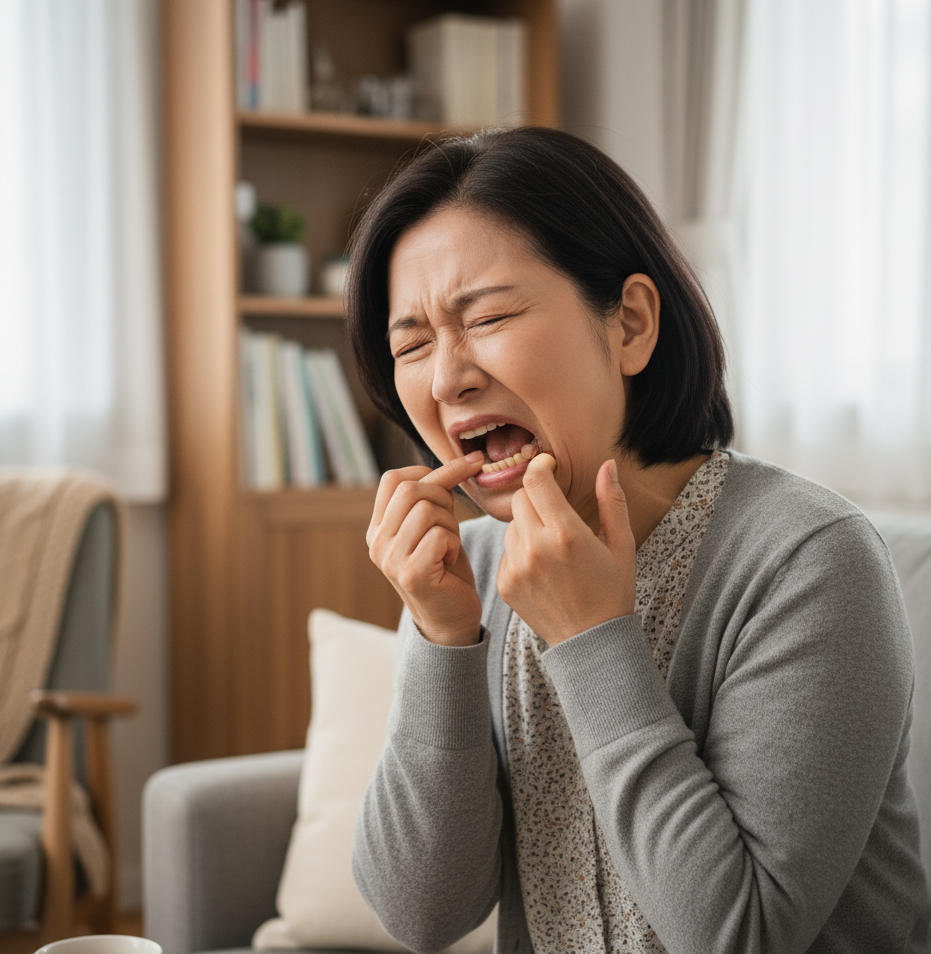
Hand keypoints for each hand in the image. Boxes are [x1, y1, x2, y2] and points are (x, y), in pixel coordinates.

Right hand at [367, 451, 485, 645]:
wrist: (450, 619)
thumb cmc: (446, 568)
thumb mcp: (434, 526)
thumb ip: (432, 497)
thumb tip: (459, 461)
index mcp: (377, 528)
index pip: (393, 478)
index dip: (429, 470)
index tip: (462, 469)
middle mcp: (376, 542)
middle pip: (411, 489)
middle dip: (443, 496)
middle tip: (452, 521)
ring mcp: (390, 560)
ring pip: (428, 510)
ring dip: (451, 524)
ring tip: (449, 545)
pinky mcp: (411, 574)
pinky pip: (440, 535)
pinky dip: (454, 544)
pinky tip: (450, 561)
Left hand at [496, 455, 635, 645]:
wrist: (591, 641)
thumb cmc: (612, 590)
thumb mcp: (622, 544)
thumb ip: (611, 501)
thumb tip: (607, 464)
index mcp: (566, 534)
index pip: (536, 480)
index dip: (541, 466)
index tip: (549, 467)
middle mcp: (536, 548)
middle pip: (520, 498)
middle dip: (536, 497)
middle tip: (555, 513)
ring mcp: (517, 567)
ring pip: (511, 525)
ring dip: (527, 526)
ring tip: (552, 547)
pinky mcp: (505, 583)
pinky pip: (506, 550)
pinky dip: (520, 552)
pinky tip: (542, 568)